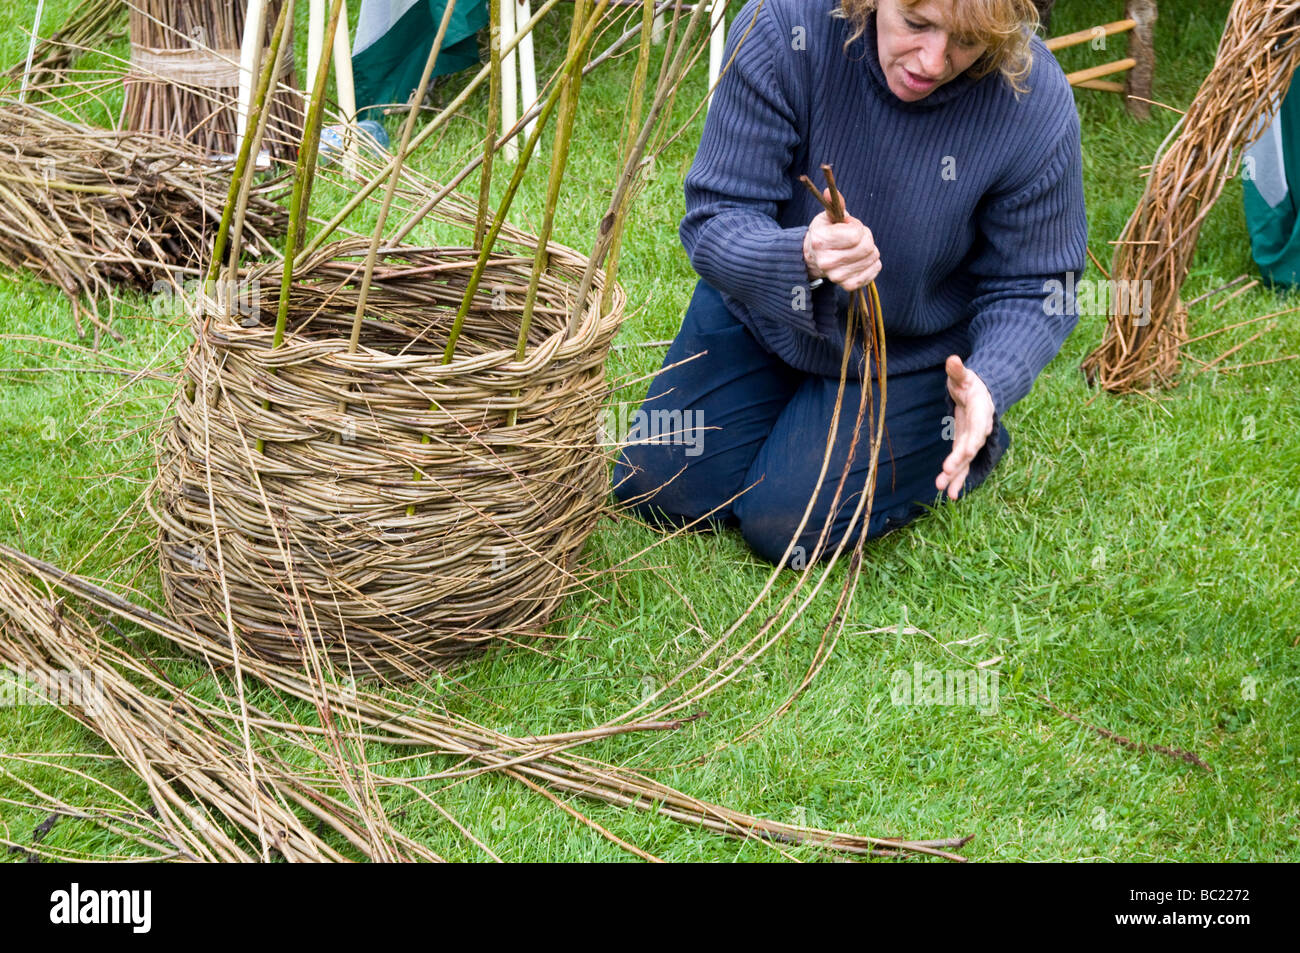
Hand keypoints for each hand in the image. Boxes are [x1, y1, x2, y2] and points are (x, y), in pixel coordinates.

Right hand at [802, 187, 880, 290]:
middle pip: (867, 248)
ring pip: (872, 259)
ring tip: (858, 248)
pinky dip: (873, 264)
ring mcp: (837, 276)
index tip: (850, 227)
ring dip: (871, 251)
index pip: (856, 235)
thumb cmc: (826, 233)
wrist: (815, 258)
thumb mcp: (828, 217)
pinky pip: (873, 273)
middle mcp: (827, 261)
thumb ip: (834, 204)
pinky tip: (863, 260)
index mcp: (821, 241)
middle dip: (867, 238)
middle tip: (858, 237)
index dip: (858, 227)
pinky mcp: (847, 285)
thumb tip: (829, 191)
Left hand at [936, 355, 994, 500]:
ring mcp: (973, 439)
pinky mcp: (966, 446)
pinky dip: (957, 478)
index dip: (971, 442)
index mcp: (981, 412)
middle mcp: (980, 429)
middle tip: (945, 474)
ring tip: (947, 494)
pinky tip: (950, 493)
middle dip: (959, 462)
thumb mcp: (963, 375)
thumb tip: (953, 360)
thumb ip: (957, 370)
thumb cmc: (970, 382)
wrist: (982, 392)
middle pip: (970, 448)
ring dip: (957, 476)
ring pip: (967, 461)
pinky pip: (962, 464)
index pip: (977, 429)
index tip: (964, 453)